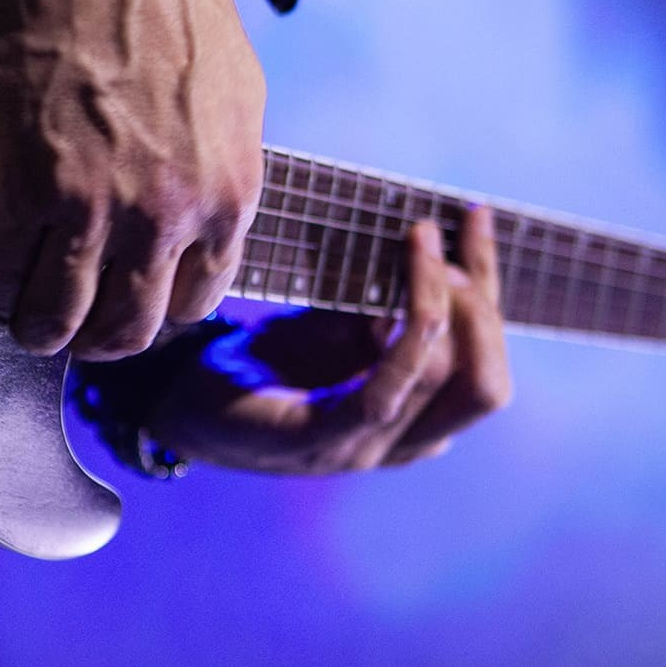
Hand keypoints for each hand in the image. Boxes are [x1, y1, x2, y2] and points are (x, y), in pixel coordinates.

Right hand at [0, 0, 265, 360]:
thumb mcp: (235, 91)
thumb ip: (222, 166)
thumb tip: (207, 212)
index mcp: (228, 193)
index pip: (194, 304)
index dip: (156, 314)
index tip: (131, 308)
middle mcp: (168, 214)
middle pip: (128, 330)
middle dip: (98, 342)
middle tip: (75, 331)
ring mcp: (94, 207)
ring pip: (62, 318)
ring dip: (39, 331)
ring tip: (26, 320)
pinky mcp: (24, 187)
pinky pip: (5, 270)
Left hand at [145, 208, 511, 471]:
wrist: (176, 402)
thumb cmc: (258, 361)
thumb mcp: (329, 326)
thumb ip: (378, 309)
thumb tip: (426, 256)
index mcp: (413, 419)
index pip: (486, 366)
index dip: (489, 288)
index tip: (474, 216)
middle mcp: (399, 443)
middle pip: (486, 384)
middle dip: (480, 306)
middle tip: (437, 242)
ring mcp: (361, 450)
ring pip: (447, 382)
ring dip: (440, 299)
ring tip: (417, 239)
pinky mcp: (315, 441)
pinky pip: (384, 392)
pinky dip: (402, 336)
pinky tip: (390, 292)